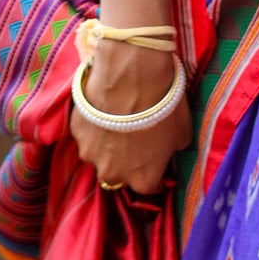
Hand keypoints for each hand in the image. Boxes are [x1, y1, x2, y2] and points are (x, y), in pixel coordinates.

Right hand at [70, 41, 192, 194]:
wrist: (132, 75)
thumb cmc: (163, 107)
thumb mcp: (182, 135)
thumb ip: (172, 150)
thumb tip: (167, 149)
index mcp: (143, 182)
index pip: (149, 184)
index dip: (153, 168)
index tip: (155, 154)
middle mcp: (113, 175)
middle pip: (119, 174)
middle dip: (126, 161)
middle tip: (134, 136)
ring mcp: (91, 154)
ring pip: (99, 155)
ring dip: (106, 145)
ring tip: (117, 120)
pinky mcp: (76, 132)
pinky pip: (87, 134)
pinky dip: (94, 126)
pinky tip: (104, 108)